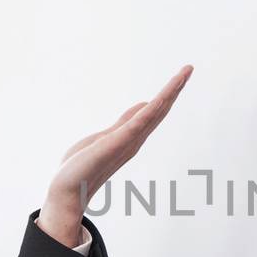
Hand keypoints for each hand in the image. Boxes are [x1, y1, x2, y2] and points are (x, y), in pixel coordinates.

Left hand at [36, 65, 194, 245]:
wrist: (67, 189)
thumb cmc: (82, 167)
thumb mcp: (106, 135)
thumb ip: (125, 121)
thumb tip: (143, 105)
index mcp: (131, 136)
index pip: (154, 111)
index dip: (168, 93)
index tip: (182, 74)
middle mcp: (135, 138)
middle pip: (160, 108)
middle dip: (175, 88)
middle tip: (190, 67)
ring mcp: (129, 139)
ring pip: (155, 111)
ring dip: (170, 91)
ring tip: (184, 72)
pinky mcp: (118, 141)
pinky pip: (140, 120)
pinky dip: (153, 107)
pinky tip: (163, 95)